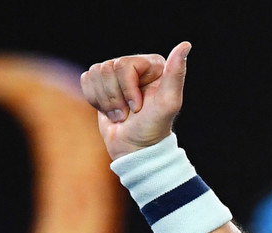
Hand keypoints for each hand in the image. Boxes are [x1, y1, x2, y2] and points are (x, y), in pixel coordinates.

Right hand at [81, 41, 190, 159]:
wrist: (135, 148)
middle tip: (128, 113)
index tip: (138, 107)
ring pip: (95, 73)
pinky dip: (95, 100)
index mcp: (154, 64)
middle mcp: (136, 65)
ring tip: (120, 114)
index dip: (126, 89)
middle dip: (115, 97)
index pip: (123, 65)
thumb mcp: (168, 103)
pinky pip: (86, 79)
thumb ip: (176, 74)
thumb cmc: (153, 127)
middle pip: (107, 68)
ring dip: (106, 101)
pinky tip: (110, 110)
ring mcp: (117, 73)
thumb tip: (185, 45)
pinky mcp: (102, 82)